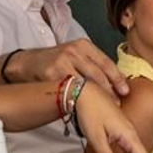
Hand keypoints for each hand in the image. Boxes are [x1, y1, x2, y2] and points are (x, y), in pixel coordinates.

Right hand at [8, 39, 128, 97]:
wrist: (27, 63)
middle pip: (98, 73)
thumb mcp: (76, 57)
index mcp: (84, 46)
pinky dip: (79, 98)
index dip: (117, 78)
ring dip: (96, 96)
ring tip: (104, 107)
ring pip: (85, 82)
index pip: (106, 62)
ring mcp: (63, 61)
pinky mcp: (52, 73)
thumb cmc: (56, 62)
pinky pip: (70, 89)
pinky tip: (85, 105)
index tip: (125, 91)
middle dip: (109, 90)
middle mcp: (74, 50)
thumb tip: (115, 84)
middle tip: (117, 103)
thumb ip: (92, 65)